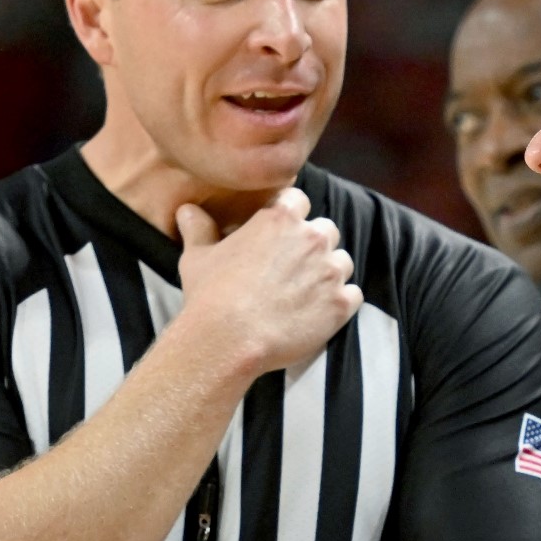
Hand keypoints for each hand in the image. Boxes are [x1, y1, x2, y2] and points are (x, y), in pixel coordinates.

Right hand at [175, 188, 362, 374]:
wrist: (229, 339)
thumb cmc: (211, 294)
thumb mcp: (198, 257)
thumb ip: (199, 229)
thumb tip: (187, 210)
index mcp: (280, 218)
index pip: (298, 201)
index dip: (290, 217)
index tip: (279, 235)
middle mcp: (312, 238)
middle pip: (325, 230)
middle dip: (313, 245)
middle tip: (291, 269)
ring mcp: (330, 270)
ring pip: (342, 262)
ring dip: (328, 273)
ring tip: (305, 294)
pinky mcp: (340, 303)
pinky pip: (353, 295)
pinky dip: (340, 302)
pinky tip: (318, 313)